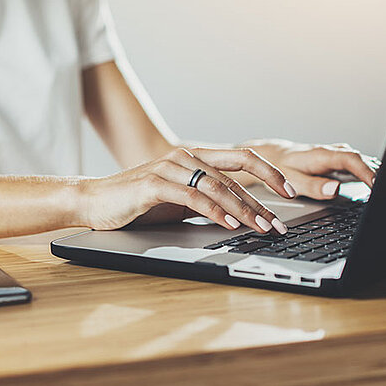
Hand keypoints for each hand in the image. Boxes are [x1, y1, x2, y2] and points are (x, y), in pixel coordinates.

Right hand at [77, 148, 297, 232]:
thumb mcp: (178, 200)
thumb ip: (205, 200)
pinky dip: (216, 212)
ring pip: (218, 186)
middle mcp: (185, 156)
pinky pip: (194, 197)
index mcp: (194, 158)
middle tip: (279, 223)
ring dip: (244, 209)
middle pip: (236, 172)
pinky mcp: (155, 184)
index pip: (241, 159)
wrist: (95, 200)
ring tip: (262, 228)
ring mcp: (170, 167)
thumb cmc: (137, 202)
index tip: (290, 192)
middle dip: (263, 200)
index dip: (270, 173)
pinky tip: (231, 225)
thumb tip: (238, 213)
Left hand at [243, 139, 379, 199]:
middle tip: (384, 191)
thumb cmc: (280, 167)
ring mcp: (336, 155)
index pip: (350, 159)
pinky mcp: (337, 161)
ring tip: (382, 189)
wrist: (274, 155)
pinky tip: (373, 184)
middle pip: (360, 159)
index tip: (375, 185)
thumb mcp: (291, 179)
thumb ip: (312, 186)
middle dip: (376, 173)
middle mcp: (331, 152)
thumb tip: (334, 189)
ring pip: (360, 160)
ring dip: (373, 172)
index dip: (365, 171)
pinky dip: (367, 172)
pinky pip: (357, 164)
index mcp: (321, 155)